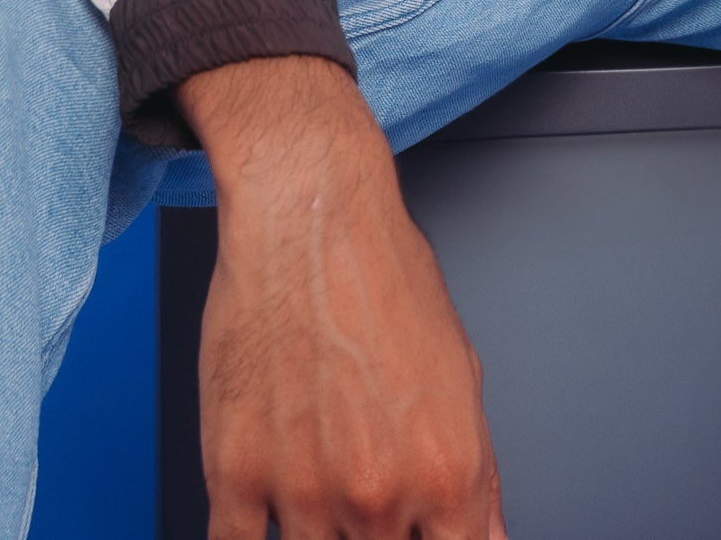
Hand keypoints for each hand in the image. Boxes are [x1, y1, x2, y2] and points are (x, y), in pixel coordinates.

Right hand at [178, 56, 505, 539]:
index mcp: (446, 472)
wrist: (308, 213)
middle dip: (377, 533)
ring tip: (320, 476)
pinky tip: (266, 506)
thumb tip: (486, 534)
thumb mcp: (461, 372)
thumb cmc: (384, 275)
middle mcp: (378, 491)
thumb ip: (477, 474)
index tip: (418, 535)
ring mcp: (303, 489)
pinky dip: (251, 537)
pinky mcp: (234, 472)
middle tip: (362, 478)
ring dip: (317, 531)